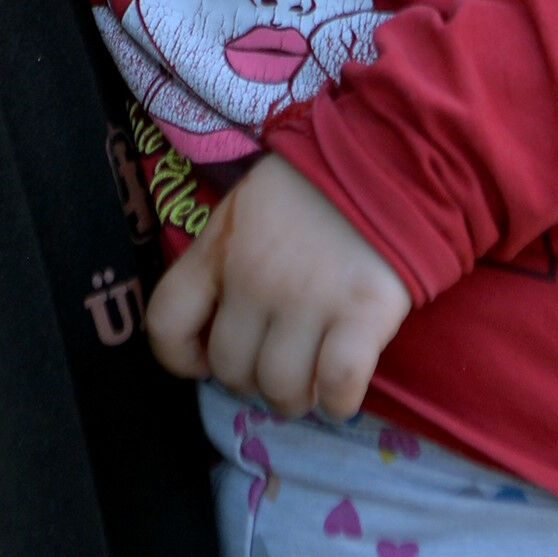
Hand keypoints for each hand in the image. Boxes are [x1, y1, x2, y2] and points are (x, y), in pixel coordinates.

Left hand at [143, 156, 411, 419]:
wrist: (391, 155)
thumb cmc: (316, 183)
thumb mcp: (246, 207)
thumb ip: (224, 258)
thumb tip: (223, 320)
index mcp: (219, 251)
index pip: (166, 323)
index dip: (180, 357)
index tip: (205, 360)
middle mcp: (255, 282)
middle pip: (230, 368)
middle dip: (251, 381)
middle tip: (276, 368)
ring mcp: (309, 301)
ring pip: (281, 388)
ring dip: (294, 398)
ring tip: (310, 386)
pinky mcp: (363, 314)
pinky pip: (338, 384)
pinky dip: (339, 401)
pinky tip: (342, 395)